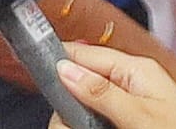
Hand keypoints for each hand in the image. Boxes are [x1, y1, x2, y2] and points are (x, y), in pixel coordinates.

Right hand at [49, 43, 175, 128]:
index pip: (85, 53)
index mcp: (137, 69)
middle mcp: (133, 81)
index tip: (35, 68)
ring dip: (76, 115)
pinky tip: (83, 126)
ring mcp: (132, 101)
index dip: (59, 60)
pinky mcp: (131, 118)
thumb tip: (64, 68)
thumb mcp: (140, 115)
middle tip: (65, 120)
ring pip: (86, 99)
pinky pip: (97, 113)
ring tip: (72, 125)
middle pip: (82, 78)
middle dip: (68, 98)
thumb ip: (102, 91)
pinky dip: (87, 121)